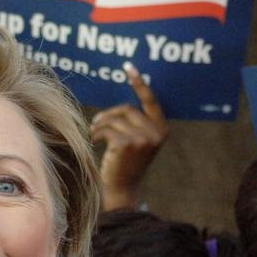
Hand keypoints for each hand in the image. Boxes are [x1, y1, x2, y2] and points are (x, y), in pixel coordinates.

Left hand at [90, 63, 167, 210]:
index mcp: (162, 129)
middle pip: (127, 108)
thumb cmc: (125, 162)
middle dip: (108, 114)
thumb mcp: (138, 140)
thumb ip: (136, 122)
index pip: (151, 101)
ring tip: (94, 134)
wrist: (122, 188)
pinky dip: (97, 133)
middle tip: (96, 123)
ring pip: (114, 119)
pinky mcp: (127, 144)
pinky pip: (107, 128)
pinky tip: (95, 142)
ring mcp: (143, 138)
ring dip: (100, 125)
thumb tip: (120, 105)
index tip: (129, 68)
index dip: (140, 83)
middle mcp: (156, 133)